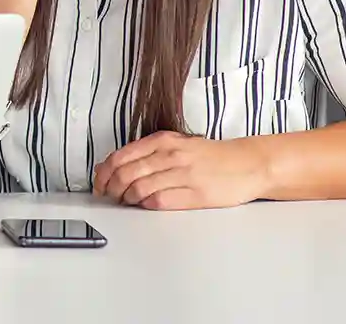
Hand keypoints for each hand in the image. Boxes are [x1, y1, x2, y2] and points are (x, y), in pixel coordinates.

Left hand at [93, 132, 269, 210]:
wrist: (246, 164)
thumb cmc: (209, 156)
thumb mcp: (176, 144)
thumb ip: (147, 153)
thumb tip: (114, 165)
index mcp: (162, 141)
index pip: (120, 157)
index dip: (104, 173)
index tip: (99, 183)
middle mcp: (170, 155)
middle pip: (126, 174)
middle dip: (111, 188)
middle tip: (108, 195)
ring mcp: (183, 175)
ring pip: (140, 188)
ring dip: (127, 199)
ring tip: (126, 201)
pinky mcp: (195, 194)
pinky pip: (160, 201)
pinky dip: (146, 205)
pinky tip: (145, 205)